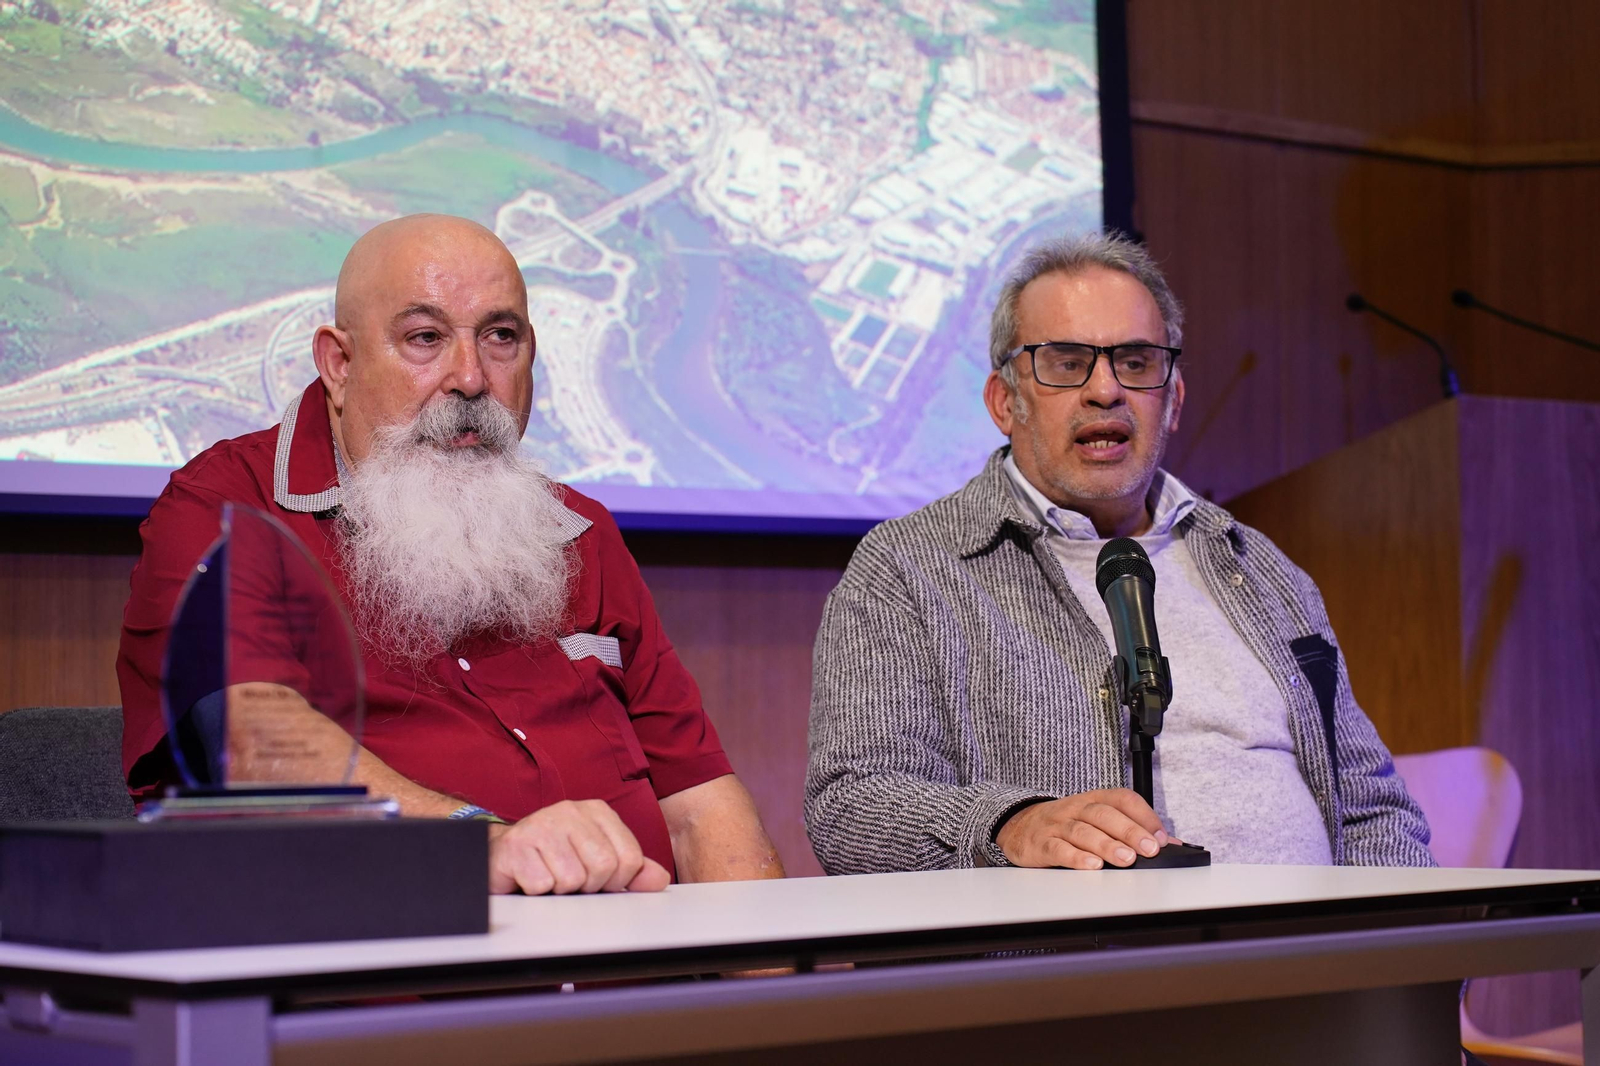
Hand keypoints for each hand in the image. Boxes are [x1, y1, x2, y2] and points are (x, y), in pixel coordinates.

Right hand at [487, 799, 670, 894]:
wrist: (501, 852)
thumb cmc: (553, 857)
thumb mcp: (597, 858)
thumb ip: (631, 869)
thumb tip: (659, 880)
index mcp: (597, 811)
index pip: (630, 858)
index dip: (617, 881)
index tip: (599, 880)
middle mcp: (571, 810)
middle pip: (604, 867)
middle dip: (589, 886)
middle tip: (571, 879)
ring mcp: (542, 824)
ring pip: (573, 879)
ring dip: (561, 889)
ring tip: (549, 875)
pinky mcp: (517, 845)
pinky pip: (543, 885)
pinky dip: (537, 890)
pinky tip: (530, 876)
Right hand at [996, 789, 1172, 869]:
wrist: (1018, 826)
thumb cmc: (1064, 824)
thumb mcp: (1096, 819)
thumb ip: (1131, 828)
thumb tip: (1169, 843)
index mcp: (1092, 799)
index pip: (1122, 799)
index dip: (1144, 816)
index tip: (1161, 837)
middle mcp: (1075, 809)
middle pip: (1104, 814)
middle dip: (1130, 831)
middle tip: (1149, 849)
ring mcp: (1056, 826)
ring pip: (1083, 831)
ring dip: (1106, 845)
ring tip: (1126, 860)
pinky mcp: (1040, 844)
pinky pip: (1058, 849)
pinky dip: (1076, 858)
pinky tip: (1092, 866)